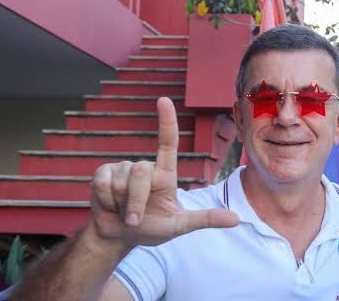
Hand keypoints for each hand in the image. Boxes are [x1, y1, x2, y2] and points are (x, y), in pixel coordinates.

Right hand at [89, 97, 238, 247]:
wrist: (119, 237)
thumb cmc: (152, 229)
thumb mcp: (179, 226)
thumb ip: (204, 219)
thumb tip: (236, 220)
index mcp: (165, 174)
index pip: (167, 143)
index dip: (166, 121)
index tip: (164, 100)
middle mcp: (144, 167)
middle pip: (141, 173)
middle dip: (136, 202)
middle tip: (135, 219)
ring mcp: (122, 169)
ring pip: (121, 182)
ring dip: (122, 205)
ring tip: (123, 211)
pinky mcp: (102, 174)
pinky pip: (103, 184)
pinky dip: (105, 202)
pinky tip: (108, 206)